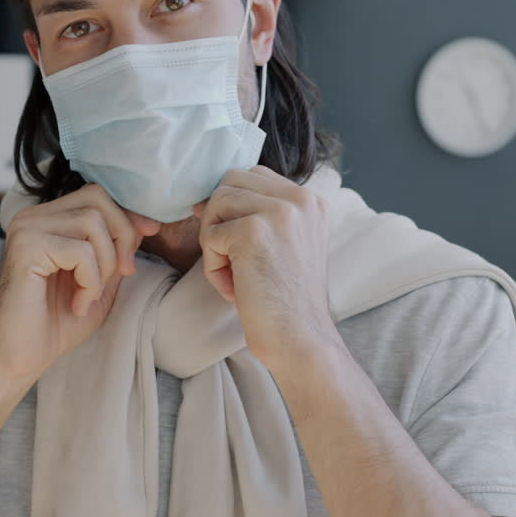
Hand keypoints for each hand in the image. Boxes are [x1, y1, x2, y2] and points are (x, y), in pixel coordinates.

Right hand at [0, 184, 159, 387]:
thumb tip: (143, 223)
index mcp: (47, 219)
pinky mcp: (26, 248)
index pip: (96, 194)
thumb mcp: (100, 280)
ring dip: (105, 264)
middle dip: (122, 235)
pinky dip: (90, 281)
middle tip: (122, 273)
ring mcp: (26, 229)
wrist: (19, 358)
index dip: (127, 213)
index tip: (149, 233)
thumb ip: (116, 249)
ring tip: (89, 294)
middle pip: (97, 198)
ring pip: (92, 222)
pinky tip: (77, 304)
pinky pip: (81, 250)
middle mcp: (32, 217)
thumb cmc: (56, 323)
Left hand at [193, 165, 337, 370]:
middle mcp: (300, 199)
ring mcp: (278, 212)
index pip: (253, 176)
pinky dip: (213, 266)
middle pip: (230, 182)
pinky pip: (210, 235)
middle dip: (218, 219)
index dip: (232, 205)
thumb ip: (262, 216)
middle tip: (229, 259)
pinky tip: (234, 289)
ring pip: (216, 204)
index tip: (233, 241)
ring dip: (214, 243)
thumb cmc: (287, 301)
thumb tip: (204, 201)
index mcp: (311, 200)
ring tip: (233, 276)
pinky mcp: (254, 231)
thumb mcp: (287, 246)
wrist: (301, 340)